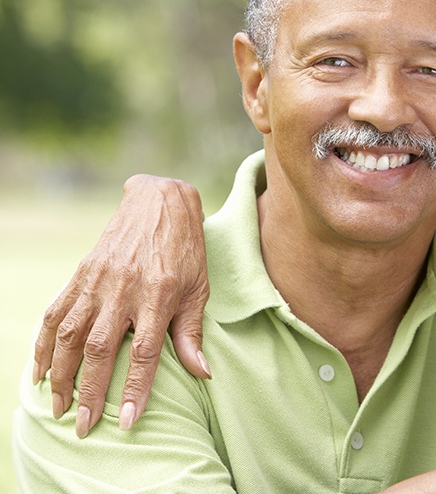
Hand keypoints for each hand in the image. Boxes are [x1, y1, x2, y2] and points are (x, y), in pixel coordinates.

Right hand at [32, 174, 210, 437]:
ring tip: (58, 405)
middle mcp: (125, 289)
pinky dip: (44, 343)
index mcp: (159, 294)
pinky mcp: (81, 273)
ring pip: (70, 334)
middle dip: (89, 391)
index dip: (135, 388)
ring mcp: (99, 281)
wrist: (160, 203)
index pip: (145, 351)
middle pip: (100, 348)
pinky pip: (55, 312)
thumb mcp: (199, 288)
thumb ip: (192, 332)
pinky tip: (40, 370)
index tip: (126, 421)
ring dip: (61, 373)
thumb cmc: (186, 249)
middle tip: (83, 426)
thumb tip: (202, 373)